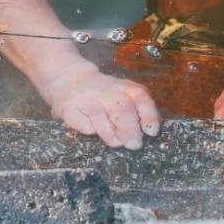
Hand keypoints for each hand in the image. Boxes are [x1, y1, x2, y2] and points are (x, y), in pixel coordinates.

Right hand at [46, 62, 161, 149]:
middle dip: (130, 130)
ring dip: (111, 134)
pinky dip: (90, 131)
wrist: (71, 79)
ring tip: (117, 143)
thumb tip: (153, 131)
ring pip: (101, 118)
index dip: (148, 115)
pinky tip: (93, 131)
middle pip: (122, 110)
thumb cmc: (106, 94)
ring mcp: (88, 100)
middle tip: (134, 145)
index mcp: (126, 88)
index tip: (151, 131)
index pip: (141, 98)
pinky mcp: (70, 110)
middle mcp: (108, 92)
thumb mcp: (126, 93)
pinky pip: (82, 124)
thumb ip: (141, 109)